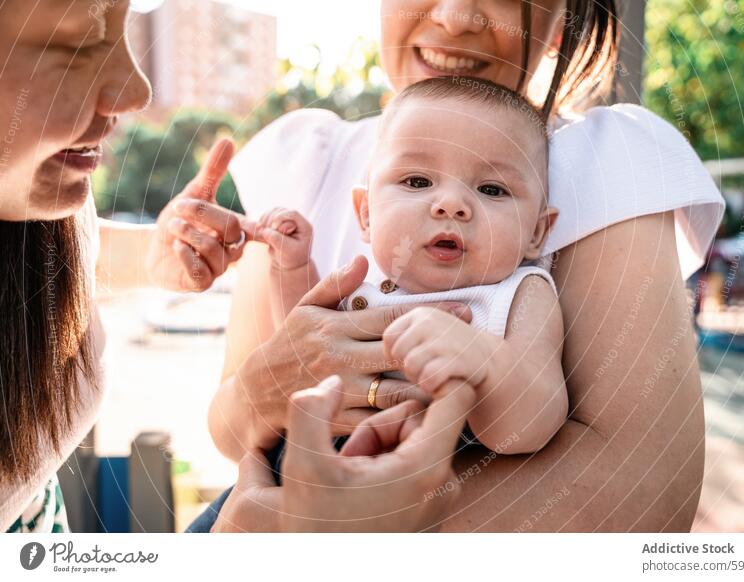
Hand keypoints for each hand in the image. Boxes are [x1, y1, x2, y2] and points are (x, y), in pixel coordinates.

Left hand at [147, 138, 259, 291]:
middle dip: (201, 214)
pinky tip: (175, 245)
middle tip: (178, 207)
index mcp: (235, 230)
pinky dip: (187, 255)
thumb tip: (228, 140)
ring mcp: (218, 268)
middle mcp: (231, 250)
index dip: (232, 216)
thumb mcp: (194, 194)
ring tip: (172, 225)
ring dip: (189, 233)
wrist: (152, 250)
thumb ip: (213, 172)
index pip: (247, 223)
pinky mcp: (201, 283)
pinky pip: (200, 272)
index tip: (205, 203)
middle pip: (230, 230)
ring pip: (214, 250)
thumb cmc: (179, 222)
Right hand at [212, 375, 475, 531]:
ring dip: (377, 447)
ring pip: (412, 442)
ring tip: (348, 476)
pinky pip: (409, 467)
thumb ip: (312, 408)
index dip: (433, 373)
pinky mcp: (427, 509)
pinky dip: (382, 468)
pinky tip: (356, 490)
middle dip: (381, 426)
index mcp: (425, 468)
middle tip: (348, 456)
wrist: (320, 575)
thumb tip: (333, 380)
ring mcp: (436, 499)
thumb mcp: (303, 465)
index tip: (401, 369)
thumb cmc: (317, 529)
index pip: (458, 396)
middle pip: (423, 420)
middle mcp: (442, 484)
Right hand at [232, 255, 471, 450]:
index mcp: (335, 327)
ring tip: (461, 379)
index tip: (464, 310)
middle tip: (473, 347)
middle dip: (437, 349)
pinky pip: (380, 419)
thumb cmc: (289, 344)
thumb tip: (363, 261)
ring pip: (395, 390)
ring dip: (429, 385)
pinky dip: (407, 416)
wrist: (256, 392)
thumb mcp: (305, 308)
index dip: (430, 314)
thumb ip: (335, 285)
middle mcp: (339, 357)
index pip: (391, 317)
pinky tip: (433, 410)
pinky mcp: (339, 420)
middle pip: (400, 353)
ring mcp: (339, 391)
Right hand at [256, 207, 312, 270]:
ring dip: (265, 220)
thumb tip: (265, 230)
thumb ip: (277, 240)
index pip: (292, 214)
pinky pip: (268, 215)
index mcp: (304, 227)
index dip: (280, 218)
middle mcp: (296, 221)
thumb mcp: (286, 251)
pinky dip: (262, 221)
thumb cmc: (291, 258)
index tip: (274, 228)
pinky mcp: (278, 222)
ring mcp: (287, 220)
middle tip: (265, 232)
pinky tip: (259, 229)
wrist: (288, 263)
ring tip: (261, 231)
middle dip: (271, 220)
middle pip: (281, 211)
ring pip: (273, 211)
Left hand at [384, 307, 499, 393]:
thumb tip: (363, 347)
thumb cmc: (448, 353)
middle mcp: (431, 321)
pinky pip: (429, 377)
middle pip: (398, 352)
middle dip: (407, 368)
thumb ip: (400, 337)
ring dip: (420, 378)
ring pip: (412, 366)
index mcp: (419, 314)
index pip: (389, 338)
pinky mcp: (459, 358)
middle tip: (426, 370)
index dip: (396, 356)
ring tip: (434, 376)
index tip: (412, 360)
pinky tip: (443, 384)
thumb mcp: (423, 336)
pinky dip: (433, 386)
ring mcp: (446, 338)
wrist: (491, 362)